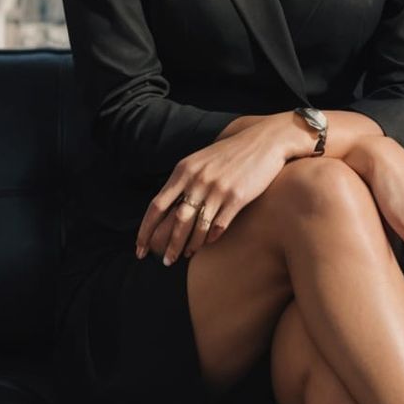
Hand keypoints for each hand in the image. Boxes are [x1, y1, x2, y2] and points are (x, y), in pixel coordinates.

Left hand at [135, 117, 294, 265]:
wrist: (264, 141)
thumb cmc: (230, 154)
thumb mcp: (200, 160)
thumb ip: (183, 180)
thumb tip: (167, 206)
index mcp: (184, 170)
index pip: (156, 205)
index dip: (145, 230)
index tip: (139, 247)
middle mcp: (197, 180)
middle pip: (176, 221)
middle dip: (168, 246)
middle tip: (165, 262)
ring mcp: (217, 189)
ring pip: (197, 227)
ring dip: (190, 246)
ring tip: (186, 256)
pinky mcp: (237, 197)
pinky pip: (219, 226)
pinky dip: (211, 238)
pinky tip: (208, 243)